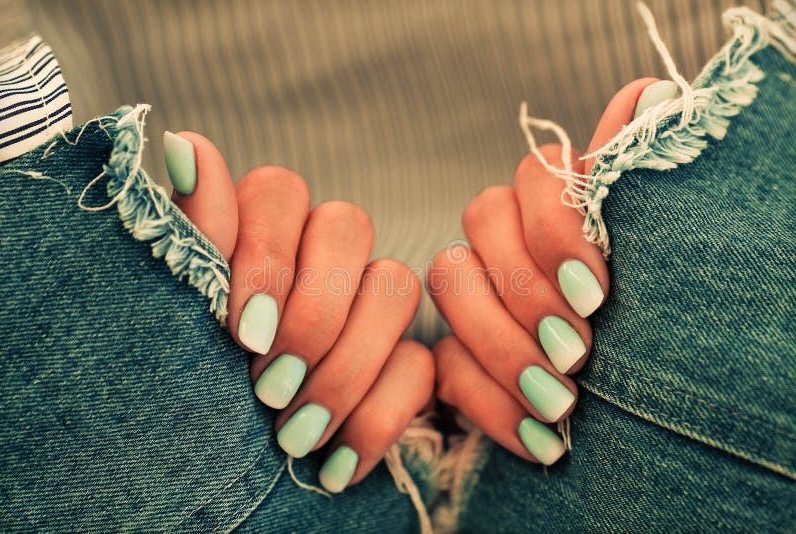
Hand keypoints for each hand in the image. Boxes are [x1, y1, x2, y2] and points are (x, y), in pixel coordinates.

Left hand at [164, 133, 433, 492]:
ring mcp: (373, 299)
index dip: (267, 258)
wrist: (234, 464)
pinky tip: (336, 464)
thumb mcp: (187, 313)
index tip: (242, 333)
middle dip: (313, 312)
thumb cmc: (199, 379)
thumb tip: (187, 144)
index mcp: (263, 229)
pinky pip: (420, 365)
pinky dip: (375, 419)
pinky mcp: (409, 356)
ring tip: (294, 434)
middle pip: (350, 224)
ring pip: (398, 283)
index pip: (279, 192)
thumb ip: (196, 235)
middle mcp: (323, 250)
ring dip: (346, 366)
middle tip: (269, 385)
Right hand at [428, 78, 668, 464]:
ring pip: (448, 280)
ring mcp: (475, 293)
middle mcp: (511, 236)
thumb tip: (652, 98)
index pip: (534, 178)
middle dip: (525, 290)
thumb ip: (634, 180)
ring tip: (560, 399)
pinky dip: (492, 405)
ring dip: (502, 345)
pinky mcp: (455, 351)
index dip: (554, 231)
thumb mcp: (651, 256)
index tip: (596, 290)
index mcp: (562, 205)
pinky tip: (540, 440)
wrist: (636, 413)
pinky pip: (445, 365)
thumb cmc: (647, 325)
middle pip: (480, 221)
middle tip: (577, 348)